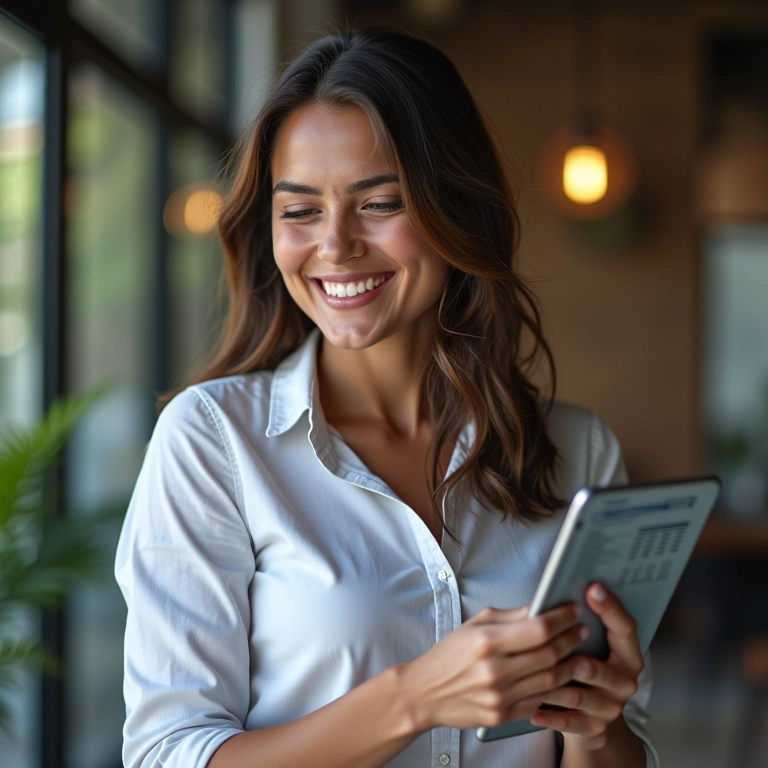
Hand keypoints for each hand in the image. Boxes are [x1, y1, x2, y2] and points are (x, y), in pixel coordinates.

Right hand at [395, 602, 589, 732]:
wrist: (425, 692)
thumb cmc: (449, 655)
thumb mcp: (473, 625)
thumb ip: (508, 617)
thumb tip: (537, 609)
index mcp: (487, 641)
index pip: (538, 628)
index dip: (562, 618)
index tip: (573, 610)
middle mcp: (495, 670)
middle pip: (550, 654)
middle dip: (572, 639)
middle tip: (582, 629)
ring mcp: (499, 696)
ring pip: (550, 680)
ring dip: (570, 664)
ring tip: (578, 652)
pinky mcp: (502, 716)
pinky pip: (538, 701)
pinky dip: (553, 688)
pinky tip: (559, 676)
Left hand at [531, 583, 643, 750]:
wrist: (592, 716)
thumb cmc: (585, 667)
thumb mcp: (588, 644)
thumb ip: (578, 625)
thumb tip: (556, 599)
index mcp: (627, 654)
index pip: (625, 628)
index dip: (610, 608)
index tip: (593, 588)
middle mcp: (624, 681)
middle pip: (598, 667)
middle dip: (573, 656)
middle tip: (554, 644)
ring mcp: (611, 707)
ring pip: (577, 694)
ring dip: (551, 685)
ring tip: (529, 676)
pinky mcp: (595, 728)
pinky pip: (569, 721)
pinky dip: (549, 716)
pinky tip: (533, 710)